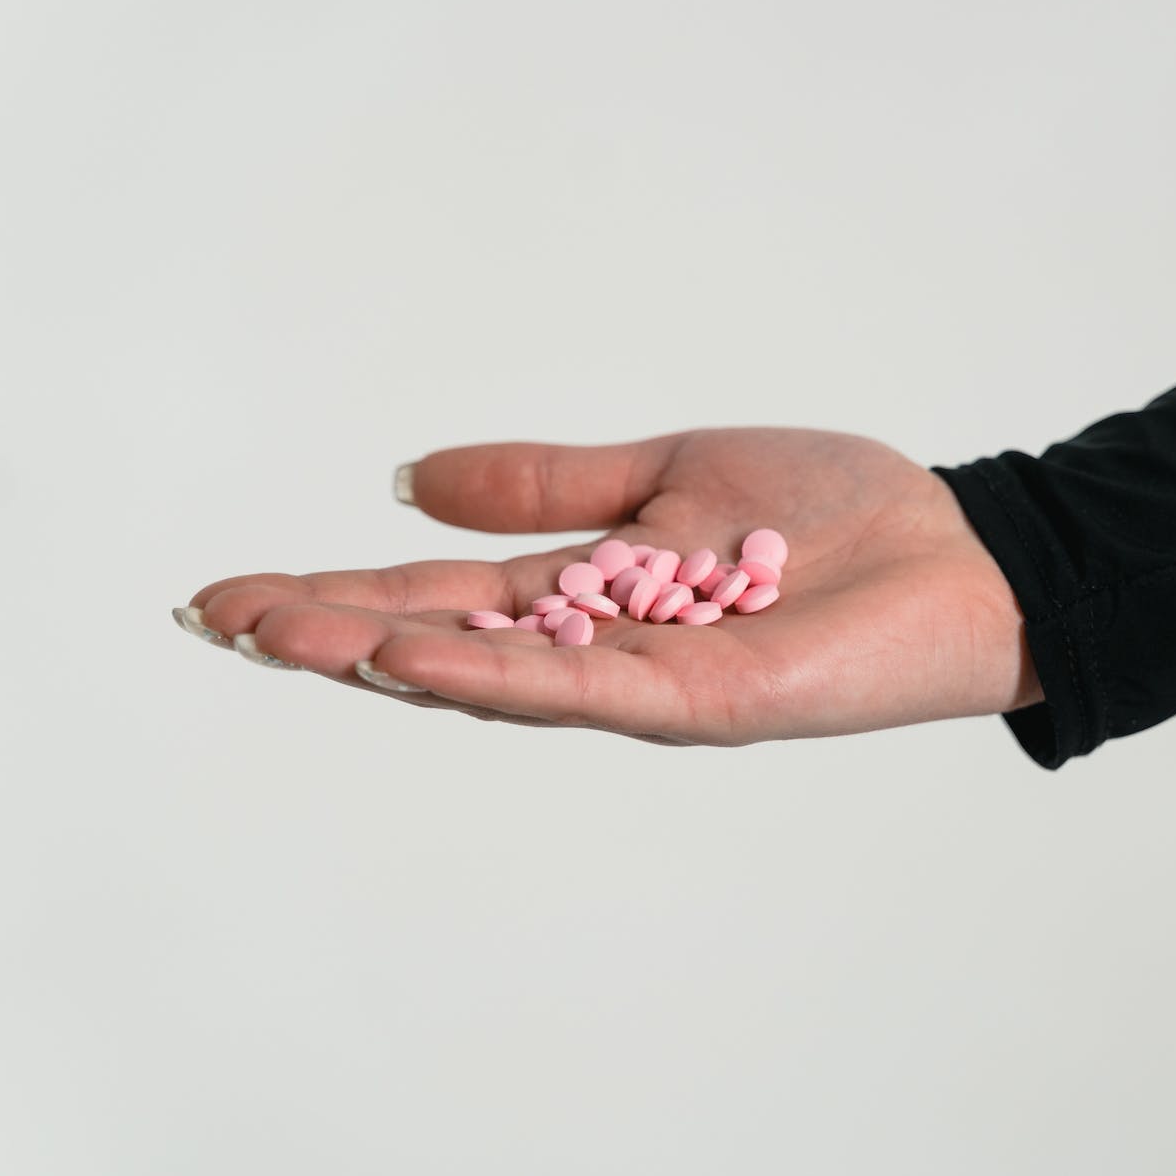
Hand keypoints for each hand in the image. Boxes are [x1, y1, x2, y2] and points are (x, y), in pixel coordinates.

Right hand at [180, 428, 1041, 744]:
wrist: (955, 556)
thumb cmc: (831, 516)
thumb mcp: (668, 474)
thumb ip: (549, 486)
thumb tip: (408, 479)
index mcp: (589, 593)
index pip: (441, 592)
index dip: (340, 589)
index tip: (233, 590)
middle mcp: (600, 650)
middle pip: (444, 643)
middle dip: (333, 632)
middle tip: (220, 620)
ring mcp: (645, 684)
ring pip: (494, 676)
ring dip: (386, 656)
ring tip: (286, 636)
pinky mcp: (702, 702)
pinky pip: (585, 688)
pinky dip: (500, 673)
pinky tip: (422, 656)